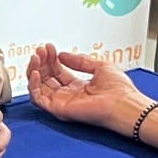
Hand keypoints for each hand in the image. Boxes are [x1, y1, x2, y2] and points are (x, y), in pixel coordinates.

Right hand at [23, 44, 149, 136]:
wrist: (124, 103)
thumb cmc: (119, 90)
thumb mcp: (99, 66)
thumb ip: (80, 61)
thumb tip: (62, 55)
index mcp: (78, 86)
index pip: (57, 71)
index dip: (51, 58)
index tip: (50, 48)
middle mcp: (68, 95)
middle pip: (46, 78)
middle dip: (41, 62)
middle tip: (41, 50)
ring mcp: (62, 102)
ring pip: (38, 87)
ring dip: (34, 70)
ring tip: (36, 57)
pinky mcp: (58, 109)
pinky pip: (38, 99)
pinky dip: (32, 85)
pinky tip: (35, 72)